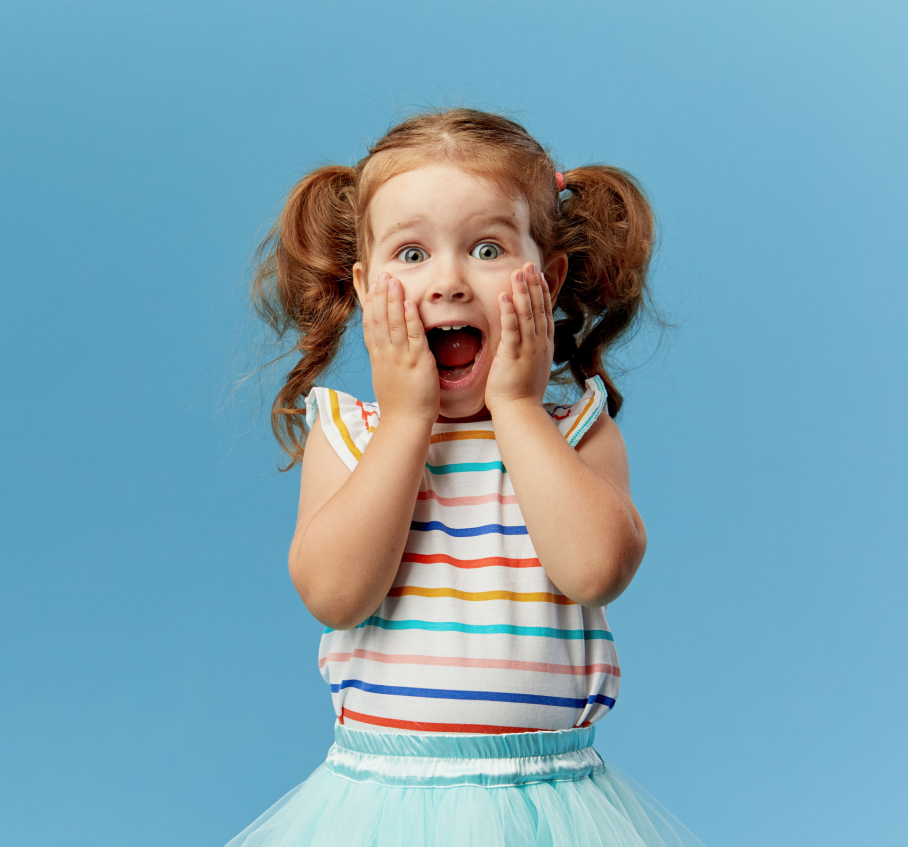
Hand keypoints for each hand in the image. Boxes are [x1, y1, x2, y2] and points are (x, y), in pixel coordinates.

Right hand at [362, 272, 439, 425]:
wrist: (405, 423)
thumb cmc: (400, 404)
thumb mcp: (387, 377)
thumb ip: (386, 359)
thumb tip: (385, 348)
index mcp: (379, 357)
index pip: (370, 325)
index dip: (370, 304)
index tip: (371, 286)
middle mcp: (386, 355)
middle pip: (379, 320)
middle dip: (380, 296)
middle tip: (381, 275)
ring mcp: (400, 358)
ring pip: (394, 323)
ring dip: (392, 300)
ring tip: (392, 281)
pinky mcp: (417, 362)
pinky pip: (413, 336)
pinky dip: (410, 318)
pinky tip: (409, 302)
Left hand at [485, 262, 554, 413]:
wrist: (520, 411)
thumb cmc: (521, 392)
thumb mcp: (532, 365)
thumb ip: (531, 348)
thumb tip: (530, 338)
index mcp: (544, 345)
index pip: (545, 312)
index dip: (542, 291)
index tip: (537, 274)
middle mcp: (540, 344)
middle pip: (539, 308)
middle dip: (533, 284)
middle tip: (529, 264)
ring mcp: (528, 350)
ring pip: (527, 314)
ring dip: (522, 292)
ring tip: (518, 272)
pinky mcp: (514, 356)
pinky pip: (512, 330)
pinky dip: (508, 312)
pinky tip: (504, 296)